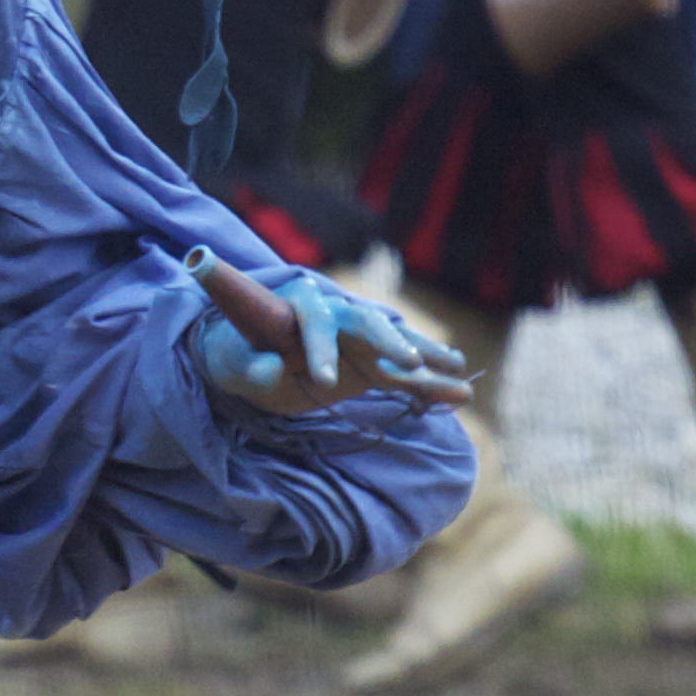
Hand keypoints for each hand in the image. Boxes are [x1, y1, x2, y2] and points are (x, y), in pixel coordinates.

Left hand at [193, 257, 472, 416]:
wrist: (251, 354)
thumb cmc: (239, 354)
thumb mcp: (235, 363)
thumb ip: (251, 368)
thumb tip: (271, 369)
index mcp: (299, 304)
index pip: (314, 322)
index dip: (320, 349)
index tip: (322, 380)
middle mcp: (336, 313)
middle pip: (368, 322)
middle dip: (389, 342)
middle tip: (408, 364)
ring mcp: (358, 338)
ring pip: (396, 343)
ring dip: (425, 356)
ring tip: (455, 368)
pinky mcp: (372, 363)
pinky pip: (404, 373)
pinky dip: (430, 381)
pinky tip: (459, 391)